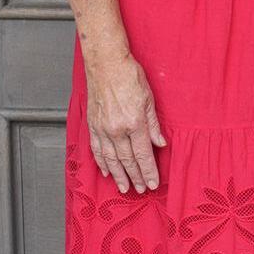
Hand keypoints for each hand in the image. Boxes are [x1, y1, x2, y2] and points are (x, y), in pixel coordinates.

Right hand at [85, 53, 164, 193]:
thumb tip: (160, 143)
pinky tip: (107, 171)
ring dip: (118, 175)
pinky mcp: (92, 124)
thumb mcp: (150, 99)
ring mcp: (102, 127)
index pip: (143, 154)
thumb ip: (154, 124)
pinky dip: (101, 162)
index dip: (148, 171)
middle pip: (127, 160)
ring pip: (110, 158)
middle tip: (140, 190)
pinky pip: (96, 148)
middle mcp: (116, 128)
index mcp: (134, 122)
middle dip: (135, 177)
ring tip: (124, 187)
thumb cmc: (129, 76)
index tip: (153, 183)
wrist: (105, 63)